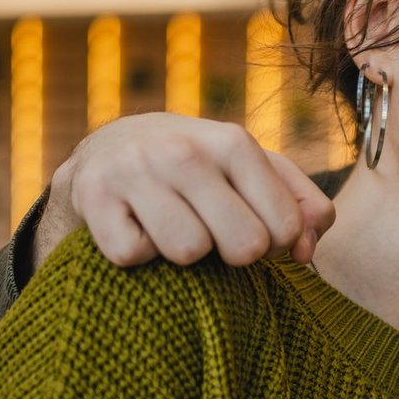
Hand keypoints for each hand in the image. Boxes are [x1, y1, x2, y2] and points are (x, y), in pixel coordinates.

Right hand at [36, 113, 334, 270]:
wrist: (107, 153)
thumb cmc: (200, 174)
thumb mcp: (256, 176)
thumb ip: (302, 208)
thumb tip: (306, 251)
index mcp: (234, 142)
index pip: (286, 228)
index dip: (275, 245)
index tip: (252, 229)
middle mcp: (185, 150)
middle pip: (244, 246)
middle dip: (233, 254)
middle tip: (211, 232)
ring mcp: (135, 170)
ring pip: (188, 253)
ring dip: (181, 255)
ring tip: (170, 226)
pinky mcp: (92, 196)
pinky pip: (132, 256)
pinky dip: (135, 253)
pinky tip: (133, 225)